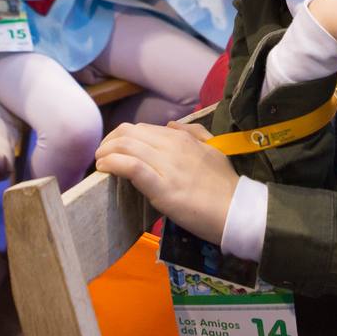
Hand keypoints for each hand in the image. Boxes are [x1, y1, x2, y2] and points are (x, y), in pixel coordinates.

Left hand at [95, 122, 237, 244]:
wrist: (237, 210)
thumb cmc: (225, 184)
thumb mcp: (214, 149)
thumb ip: (193, 133)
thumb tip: (170, 125)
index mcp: (181, 137)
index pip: (141, 128)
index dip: (121, 136)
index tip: (113, 148)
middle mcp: (171, 146)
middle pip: (128, 133)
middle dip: (108, 141)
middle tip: (101, 155)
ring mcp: (166, 166)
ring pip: (126, 146)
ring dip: (105, 152)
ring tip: (99, 162)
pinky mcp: (162, 187)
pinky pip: (131, 167)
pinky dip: (113, 163)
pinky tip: (104, 167)